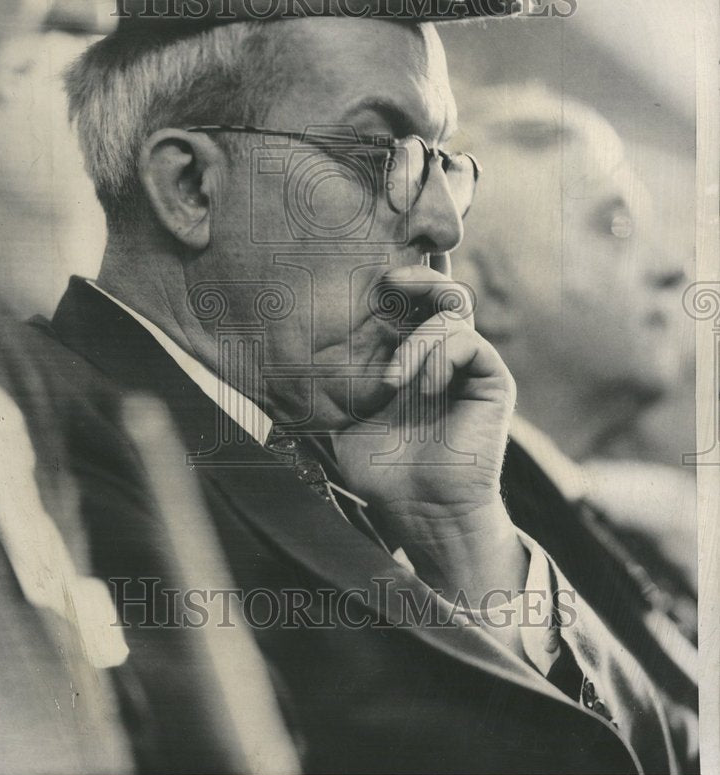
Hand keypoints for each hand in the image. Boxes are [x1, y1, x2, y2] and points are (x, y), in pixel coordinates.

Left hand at [332, 264, 524, 600]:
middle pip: (439, 286)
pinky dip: (440, 356)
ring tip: (393, 379)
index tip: (370, 264)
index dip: (399, 273)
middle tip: (390, 279)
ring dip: (417, 337)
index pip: (410, 298)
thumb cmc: (381, 468)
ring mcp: (469, 363)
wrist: (420, 510)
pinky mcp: (491, 379)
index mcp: (410, 353)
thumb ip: (330, 379)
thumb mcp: (343, 414)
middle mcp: (442, 350)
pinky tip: (424, 389)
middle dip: (417, 273)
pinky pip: (469, 341)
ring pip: (453, 308)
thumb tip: (283, 347)